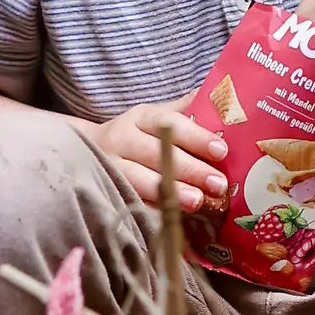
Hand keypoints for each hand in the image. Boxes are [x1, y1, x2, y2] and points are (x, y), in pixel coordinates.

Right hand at [87, 91, 229, 212]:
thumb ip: (187, 110)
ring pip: (139, 180)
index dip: (196, 137)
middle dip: (190, 170)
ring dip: (169, 192)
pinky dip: (151, 211)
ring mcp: (110, 168)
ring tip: (196, 202)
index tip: (221, 151)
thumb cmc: (137, 136)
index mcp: (141, 118)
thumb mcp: (156, 117)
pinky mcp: (105, 191)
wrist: (89, 151)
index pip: (170, 123)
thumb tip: (225, 96)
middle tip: (217, 184)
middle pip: (156, 154)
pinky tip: (171, 218)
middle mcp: (122, 140)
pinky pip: (130, 202)